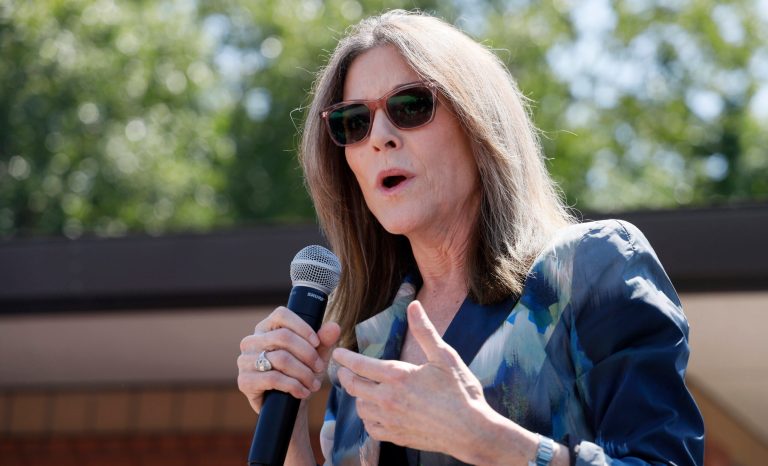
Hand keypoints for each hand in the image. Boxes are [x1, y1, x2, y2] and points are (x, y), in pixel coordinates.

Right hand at [237, 306, 339, 413]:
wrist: (287, 407)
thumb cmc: (299, 374)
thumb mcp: (314, 356)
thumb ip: (324, 341)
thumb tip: (334, 327)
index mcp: (266, 328)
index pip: (281, 315)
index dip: (302, 327)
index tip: (317, 342)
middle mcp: (251, 341)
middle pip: (283, 337)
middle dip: (308, 354)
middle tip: (320, 368)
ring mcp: (245, 360)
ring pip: (281, 359)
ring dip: (303, 373)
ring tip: (314, 383)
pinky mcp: (244, 381)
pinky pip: (273, 378)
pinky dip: (293, 386)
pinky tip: (303, 392)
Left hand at [332, 300, 491, 460]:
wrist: (471, 431)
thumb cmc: (461, 392)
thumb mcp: (444, 356)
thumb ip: (425, 331)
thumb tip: (413, 306)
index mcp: (398, 377)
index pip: (360, 365)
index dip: (345, 358)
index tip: (337, 353)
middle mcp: (388, 399)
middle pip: (353, 386)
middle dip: (345, 376)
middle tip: (344, 370)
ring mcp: (391, 420)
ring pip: (360, 408)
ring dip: (357, 397)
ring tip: (361, 389)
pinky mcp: (396, 437)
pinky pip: (371, 429)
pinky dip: (368, 419)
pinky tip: (375, 413)